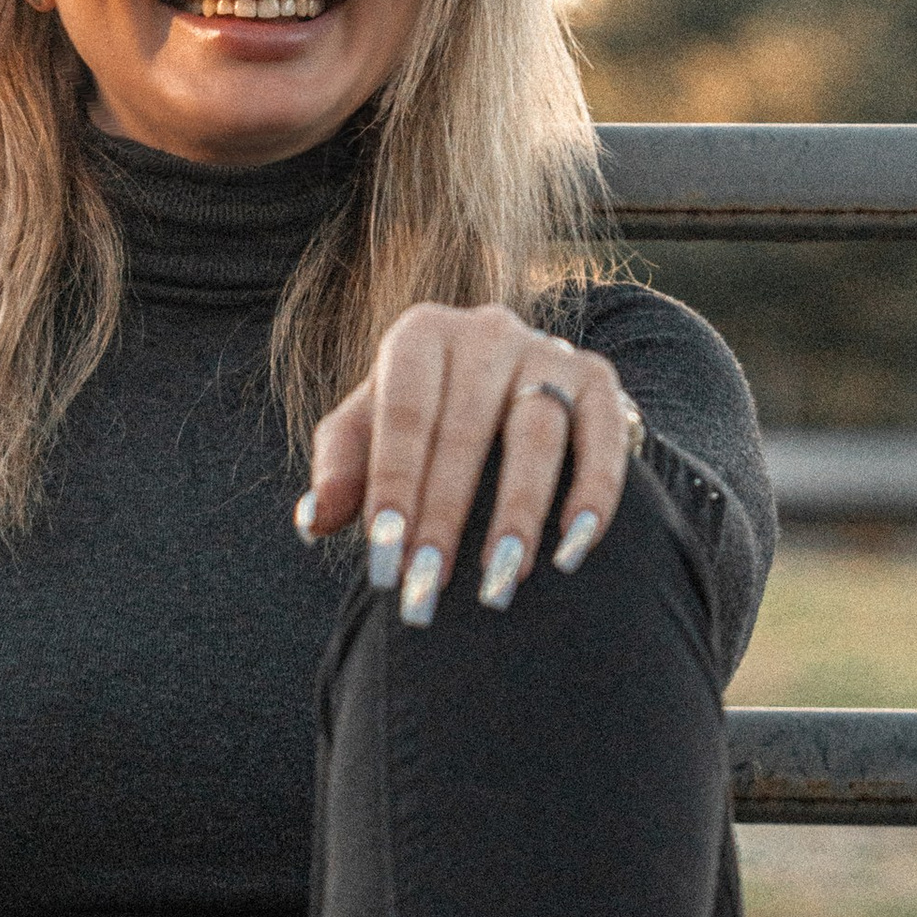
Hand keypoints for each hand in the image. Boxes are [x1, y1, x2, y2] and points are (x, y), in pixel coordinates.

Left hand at [296, 303, 644, 624]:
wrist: (501, 390)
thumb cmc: (419, 421)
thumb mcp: (368, 433)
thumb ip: (340, 472)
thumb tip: (313, 518)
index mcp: (421, 335)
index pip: (405, 412)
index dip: (395, 483)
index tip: (385, 552)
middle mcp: (487, 332)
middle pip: (467, 428)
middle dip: (445, 514)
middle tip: (430, 584)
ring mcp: (549, 351)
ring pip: (537, 433)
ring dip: (517, 512)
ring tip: (500, 580)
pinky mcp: (600, 379)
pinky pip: (602, 438)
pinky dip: (593, 494)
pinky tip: (572, 551)